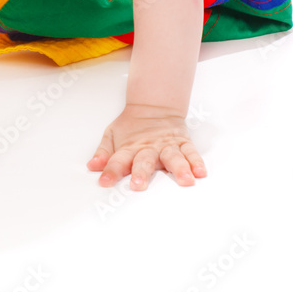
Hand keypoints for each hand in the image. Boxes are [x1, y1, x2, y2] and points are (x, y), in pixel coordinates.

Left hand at [87, 104, 206, 189]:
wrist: (152, 106)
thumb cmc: (131, 127)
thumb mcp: (112, 136)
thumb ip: (103, 153)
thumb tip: (92, 166)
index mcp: (129, 148)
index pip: (118, 160)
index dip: (110, 170)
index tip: (104, 182)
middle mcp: (148, 149)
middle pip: (144, 161)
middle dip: (141, 173)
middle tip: (139, 185)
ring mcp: (167, 146)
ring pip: (173, 157)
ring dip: (179, 169)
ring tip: (185, 181)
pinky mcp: (182, 143)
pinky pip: (191, 152)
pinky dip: (196, 161)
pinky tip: (200, 172)